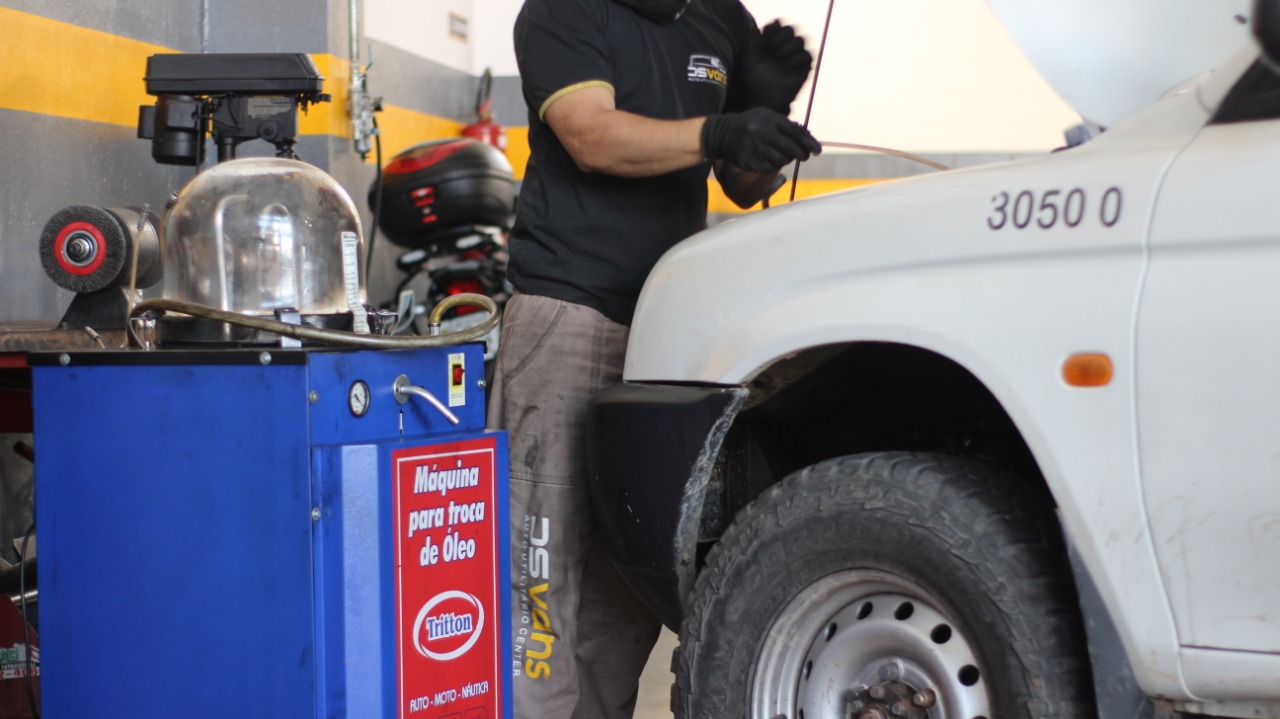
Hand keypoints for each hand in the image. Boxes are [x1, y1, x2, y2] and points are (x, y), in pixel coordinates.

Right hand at [702, 108, 821, 173]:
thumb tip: (809, 138)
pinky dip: (773, 165)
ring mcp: (756, 149)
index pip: (795, 133)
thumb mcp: (767, 117)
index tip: (818, 150)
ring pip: (782, 161)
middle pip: (790, 149)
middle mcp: (763, 134)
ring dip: (786, 159)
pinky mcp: (750, 162)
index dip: (808, 143)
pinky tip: (769, 159)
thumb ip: (786, 126)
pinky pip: (770, 168)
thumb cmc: (752, 124)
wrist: (723, 134)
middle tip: (805, 156)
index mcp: (770, 120)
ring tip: (782, 154)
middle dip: (801, 154)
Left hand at [737, 20, 812, 114]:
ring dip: (788, 50)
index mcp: (772, 42)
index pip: (777, 26)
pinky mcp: (805, 67)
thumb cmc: (757, 79)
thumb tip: (774, 23)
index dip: (772, 31)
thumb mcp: (752, 57)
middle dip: (780, 40)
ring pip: (800, 41)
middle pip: (790, 30)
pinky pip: (807, 55)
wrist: (765, 97)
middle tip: (772, 53)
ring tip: (780, 61)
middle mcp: (785, 47)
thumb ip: (759, 39)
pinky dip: (796, 60)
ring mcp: (796, 56)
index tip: (764, 42)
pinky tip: (788, 68)